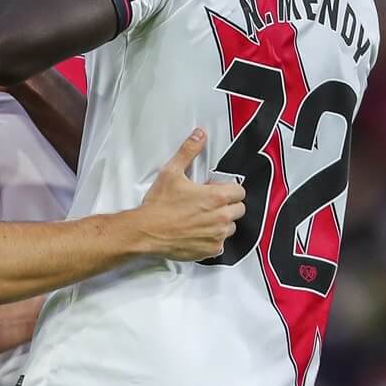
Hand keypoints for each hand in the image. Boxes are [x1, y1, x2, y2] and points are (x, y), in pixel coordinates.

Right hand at [131, 129, 245, 261]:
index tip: (217, 191)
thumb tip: (199, 135)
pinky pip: (220, 244)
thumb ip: (189, 151)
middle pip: (239, 210)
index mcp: (216, 197)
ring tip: (203, 219)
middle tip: (209, 204)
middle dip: (227, 206)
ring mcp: (217, 236)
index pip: (239, 191)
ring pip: (230, 227)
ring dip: (221, 223)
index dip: (229, 190)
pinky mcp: (210, 250)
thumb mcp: (172, 172)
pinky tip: (198, 233)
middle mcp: (221, 217)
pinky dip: (212, 240)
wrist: (146, 231)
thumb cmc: (159, 205)